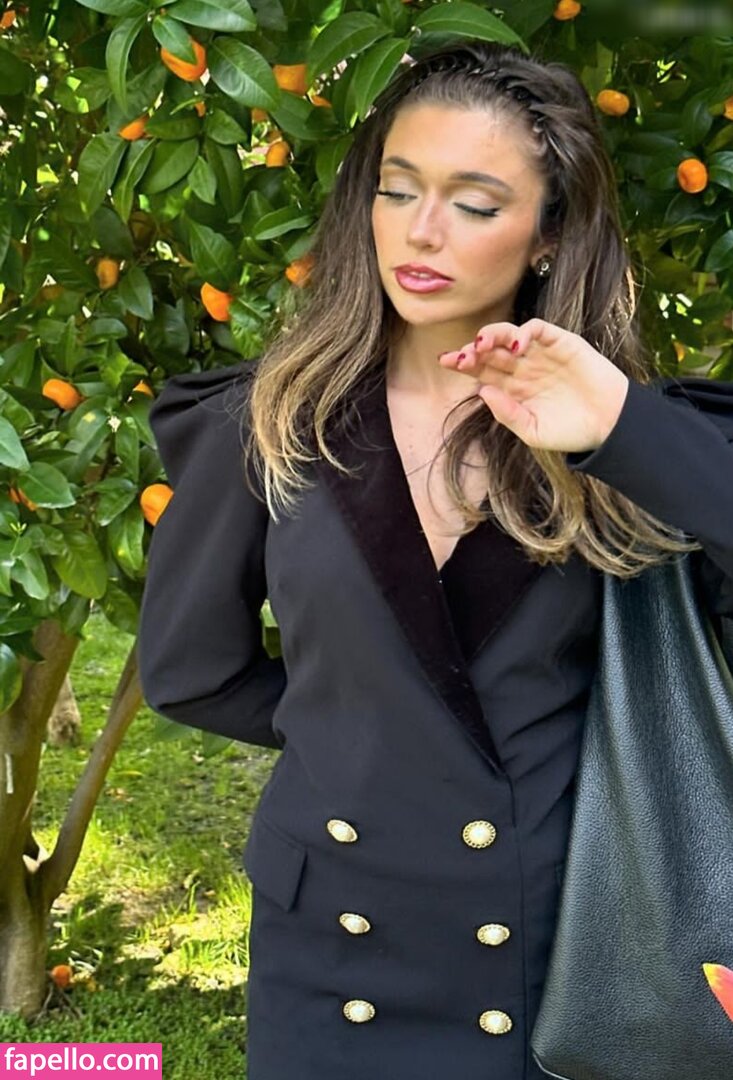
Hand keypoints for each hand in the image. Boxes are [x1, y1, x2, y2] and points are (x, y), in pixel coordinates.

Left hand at [439, 318, 629, 453]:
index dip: (463, 363)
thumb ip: (508, 414)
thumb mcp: (533, 431)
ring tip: (482, 344)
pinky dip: (525, 332)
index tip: (445, 361)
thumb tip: (482, 391)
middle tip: (462, 355)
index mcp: (512, 388)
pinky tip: (518, 345)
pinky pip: (538, 329)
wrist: (610, 425)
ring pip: (509, 335)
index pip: (481, 370)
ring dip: (493, 335)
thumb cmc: (571, 432)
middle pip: (490, 351)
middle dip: (472, 350)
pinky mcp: (562, 342)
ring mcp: (540, 354)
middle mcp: (522, 368)